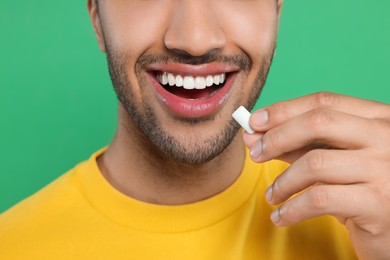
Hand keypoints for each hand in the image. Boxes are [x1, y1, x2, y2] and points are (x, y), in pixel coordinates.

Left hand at [243, 92, 389, 259]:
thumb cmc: (365, 190)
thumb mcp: (338, 161)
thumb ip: (303, 146)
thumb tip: (257, 135)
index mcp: (378, 118)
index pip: (325, 102)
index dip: (284, 110)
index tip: (255, 122)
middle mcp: (387, 136)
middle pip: (318, 122)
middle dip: (277, 136)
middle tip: (255, 153)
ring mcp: (385, 168)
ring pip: (315, 163)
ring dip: (283, 181)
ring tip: (272, 195)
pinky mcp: (378, 203)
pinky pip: (319, 198)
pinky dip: (291, 209)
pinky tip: (281, 216)